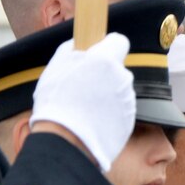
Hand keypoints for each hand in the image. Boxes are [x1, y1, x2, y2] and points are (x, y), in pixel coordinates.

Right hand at [30, 34, 134, 171]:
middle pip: (117, 69)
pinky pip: (119, 111)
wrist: (65, 143)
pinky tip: (91, 121)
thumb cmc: (57, 103)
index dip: (107, 47)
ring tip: (84, 108)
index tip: (97, 55)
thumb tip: (79, 44)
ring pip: (118, 91)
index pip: (119, 41)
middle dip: (104, 75)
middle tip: (83, 87)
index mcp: (106, 60)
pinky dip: (109, 114)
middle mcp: (122, 78)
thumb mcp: (56, 66)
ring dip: (106, 95)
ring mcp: (128, 101)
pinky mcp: (129, 121)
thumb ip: (72, 49)